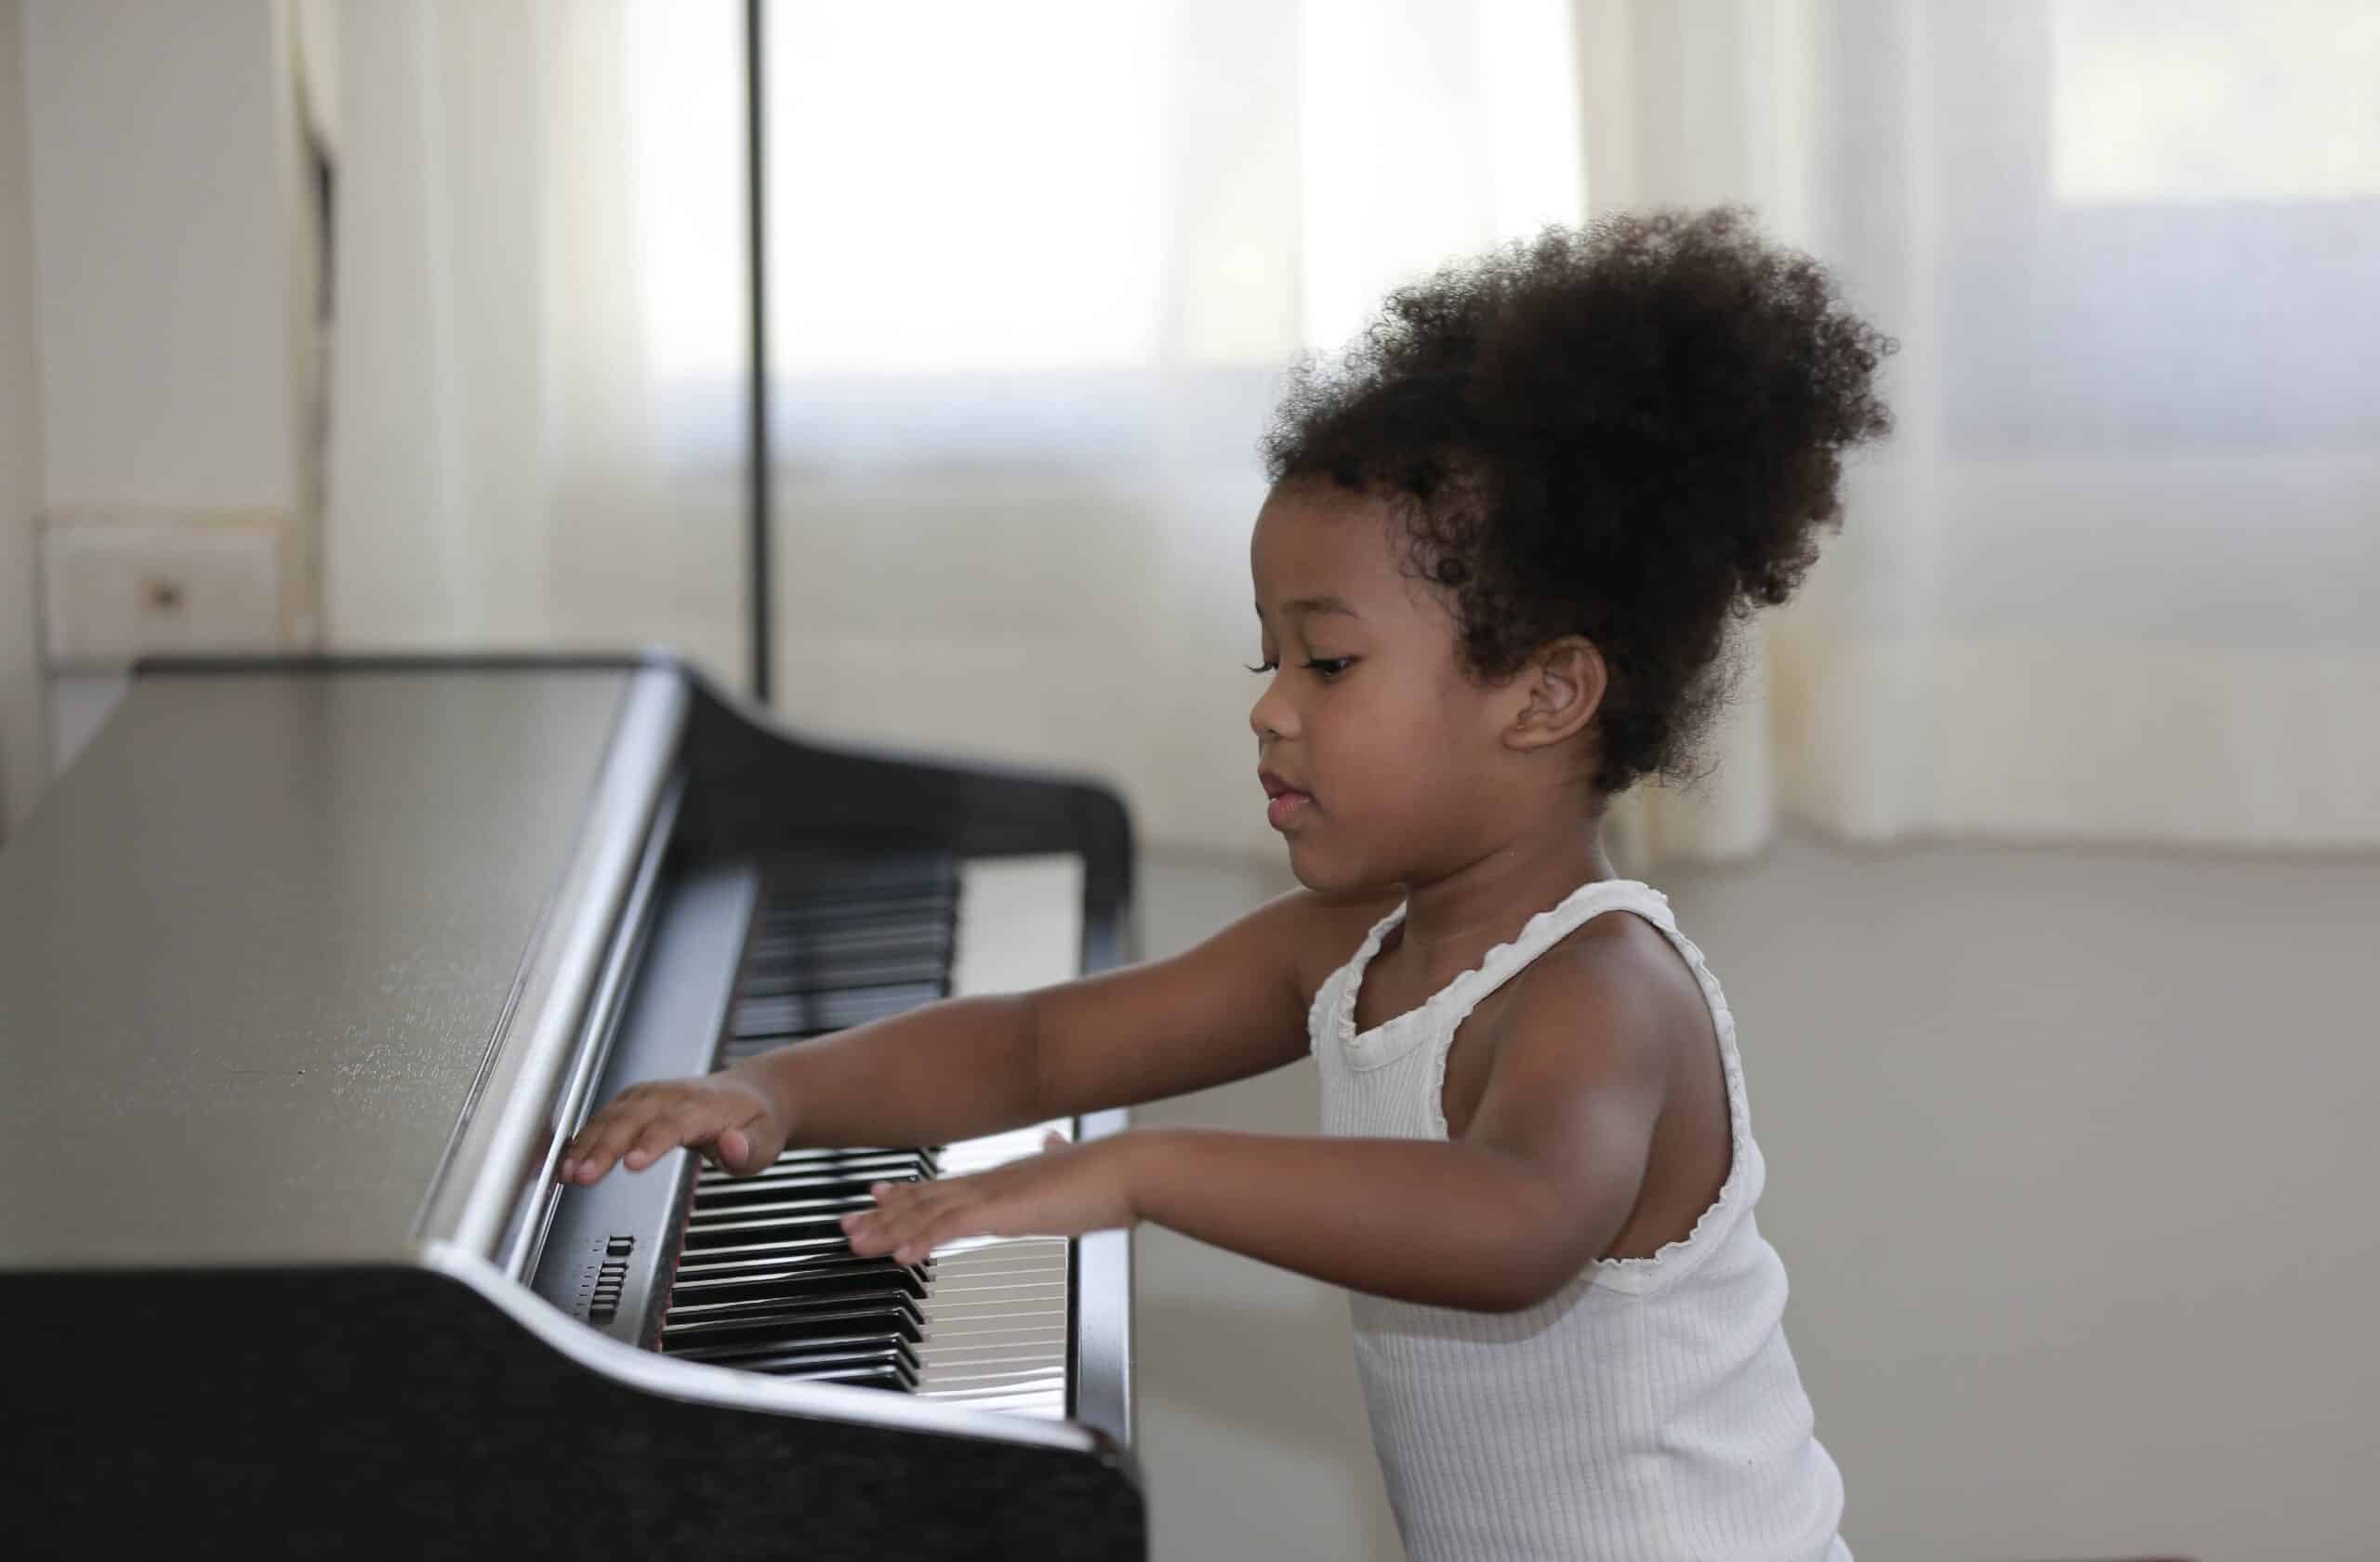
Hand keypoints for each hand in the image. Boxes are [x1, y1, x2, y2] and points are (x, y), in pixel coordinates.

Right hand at [557, 1067, 786, 1184]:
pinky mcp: (633, 1102)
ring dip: (586, 1143)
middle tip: (583, 1176)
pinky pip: (603, 1117)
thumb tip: (732, 1148)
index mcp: (705, 1105)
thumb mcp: (765, 1141)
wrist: (749, 1095)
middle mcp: (672, 1096)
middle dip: (605, 1147)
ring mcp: (649, 1095)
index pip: (674, 1123)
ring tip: (566, 1173)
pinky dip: (582, 1139)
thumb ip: (748, 1148)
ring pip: (612, 1115)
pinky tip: (564, 1162)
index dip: (650, 1142)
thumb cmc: (754, 1122)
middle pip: (633, 1118)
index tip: (631, 1163)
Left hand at [841, 1131, 1141, 1265]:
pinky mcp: (1006, 1211)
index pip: (944, 1186)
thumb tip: (1051, 1143)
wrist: (1130, 1169)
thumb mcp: (1070, 1166)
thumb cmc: (1109, 1176)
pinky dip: (924, 1240)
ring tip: (857, 1244)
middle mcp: (990, 1183)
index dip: (907, 1192)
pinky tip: (902, 1254)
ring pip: (928, 1214)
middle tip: (847, 1225)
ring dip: (890, 1231)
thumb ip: (1054, 1159)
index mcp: (1003, 1178)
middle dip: (882, 1215)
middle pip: (924, 1200)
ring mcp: (994, 1195)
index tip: (877, 1194)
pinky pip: (954, 1229)